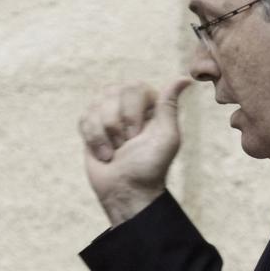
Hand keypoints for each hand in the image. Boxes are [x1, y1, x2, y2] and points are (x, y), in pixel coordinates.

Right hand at [78, 77, 192, 225]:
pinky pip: (84, 119)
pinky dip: (93, 141)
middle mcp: (127, 104)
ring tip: (116, 152)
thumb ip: (169, 105)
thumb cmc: (150, 166)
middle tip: (127, 145)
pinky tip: (104, 154)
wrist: (126, 191)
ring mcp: (107, 114)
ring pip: (95, 107)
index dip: (132, 114)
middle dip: (116, 125)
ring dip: (104, 136)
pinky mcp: (90, 127)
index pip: (133, 88)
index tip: (138, 136)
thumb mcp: (166, 136)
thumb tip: (186, 79)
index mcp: (149, 103)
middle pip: (111, 94)